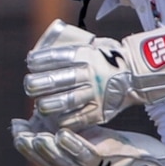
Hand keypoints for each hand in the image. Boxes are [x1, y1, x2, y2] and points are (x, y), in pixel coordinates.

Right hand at [11, 116, 164, 165]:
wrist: (145, 162)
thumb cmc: (116, 146)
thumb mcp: (89, 130)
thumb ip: (72, 121)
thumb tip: (54, 101)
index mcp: (67, 157)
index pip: (39, 152)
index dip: (24, 141)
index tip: (14, 125)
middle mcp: (72, 165)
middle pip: (44, 159)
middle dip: (29, 148)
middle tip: (18, 133)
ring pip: (60, 161)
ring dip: (46, 150)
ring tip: (35, 137)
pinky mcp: (102, 163)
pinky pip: (83, 155)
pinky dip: (71, 146)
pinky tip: (62, 134)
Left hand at [22, 19, 164, 128]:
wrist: (135, 74)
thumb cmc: (106, 58)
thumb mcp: (91, 46)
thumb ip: (70, 49)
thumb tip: (35, 57)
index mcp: (86, 55)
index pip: (58, 56)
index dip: (41, 60)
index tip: (30, 63)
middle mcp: (90, 73)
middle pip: (59, 80)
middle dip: (39, 84)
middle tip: (29, 86)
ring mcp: (96, 92)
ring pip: (67, 100)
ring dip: (48, 105)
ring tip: (40, 106)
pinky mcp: (100, 109)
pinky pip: (79, 118)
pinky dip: (65, 119)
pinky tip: (56, 119)